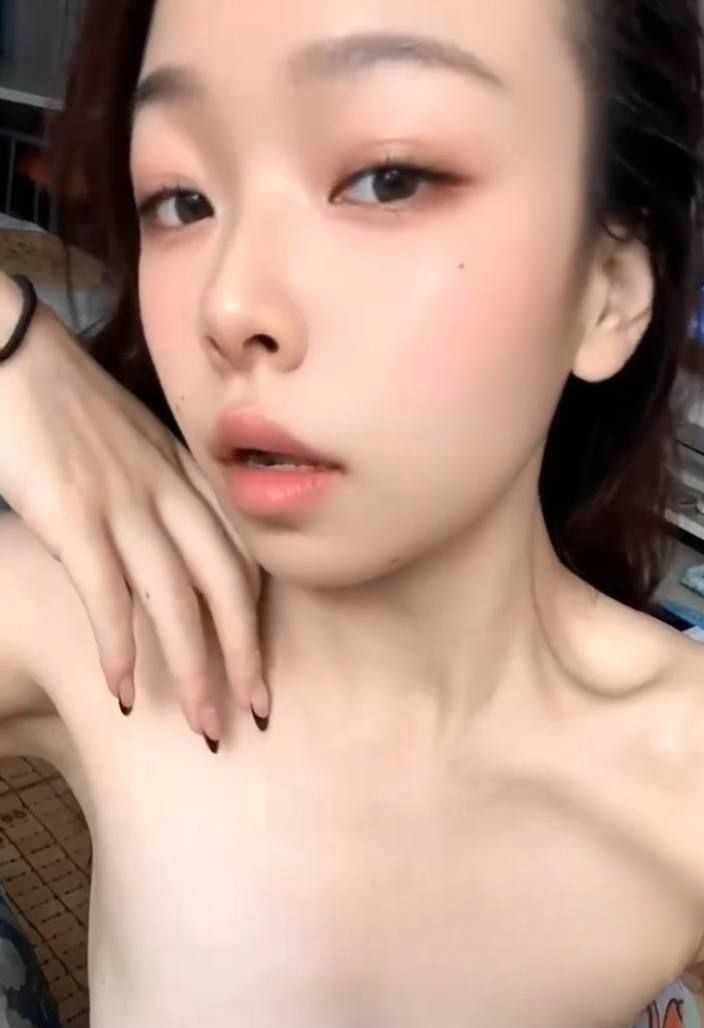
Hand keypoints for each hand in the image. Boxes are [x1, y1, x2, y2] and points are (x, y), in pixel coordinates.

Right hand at [0, 276, 268, 742]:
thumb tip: (159, 547)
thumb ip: (155, 492)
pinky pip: (105, 590)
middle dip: (245, 658)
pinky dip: (117, 645)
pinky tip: (122, 691)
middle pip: (225, 586)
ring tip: (204, 728)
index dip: (256, 619)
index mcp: (184, 474)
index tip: (261, 668)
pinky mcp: (69, 509)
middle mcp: (166, 490)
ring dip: (193, 670)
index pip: (241, 557)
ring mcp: (121, 499)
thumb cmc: (63, 400)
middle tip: (258, 716)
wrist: (10, 345)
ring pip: (175, 599)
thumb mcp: (128, 444)